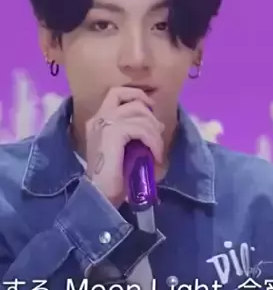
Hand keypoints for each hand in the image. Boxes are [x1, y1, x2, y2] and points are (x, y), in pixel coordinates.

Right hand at [85, 87, 164, 206]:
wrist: (101, 196)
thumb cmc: (115, 177)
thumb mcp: (126, 148)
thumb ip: (135, 132)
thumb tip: (157, 125)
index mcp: (98, 121)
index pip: (117, 93)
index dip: (138, 95)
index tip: (151, 108)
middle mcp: (98, 118)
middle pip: (131, 99)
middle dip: (150, 115)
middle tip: (157, 135)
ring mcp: (104, 124)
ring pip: (140, 114)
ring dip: (154, 132)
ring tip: (157, 150)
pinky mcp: (112, 133)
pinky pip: (141, 129)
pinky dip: (154, 141)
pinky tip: (156, 155)